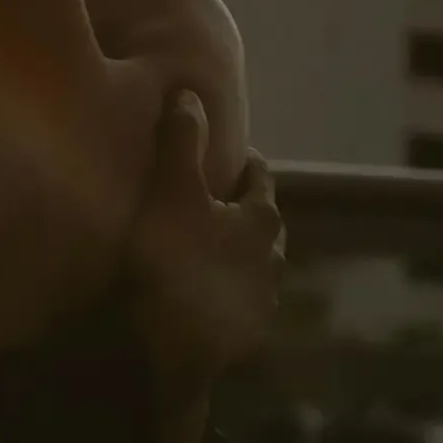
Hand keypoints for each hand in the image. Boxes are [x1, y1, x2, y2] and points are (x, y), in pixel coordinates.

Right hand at [125, 92, 285, 388]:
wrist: (170, 350)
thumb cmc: (171, 259)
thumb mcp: (170, 188)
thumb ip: (182, 139)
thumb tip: (191, 92)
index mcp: (261, 218)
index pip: (259, 177)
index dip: (242, 161)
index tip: (227, 152)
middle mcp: (272, 259)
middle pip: (263, 223)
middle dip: (242, 209)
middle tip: (213, 198)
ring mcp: (262, 303)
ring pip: (254, 266)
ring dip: (235, 254)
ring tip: (204, 247)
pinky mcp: (246, 338)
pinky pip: (238, 303)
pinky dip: (223, 292)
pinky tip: (200, 294)